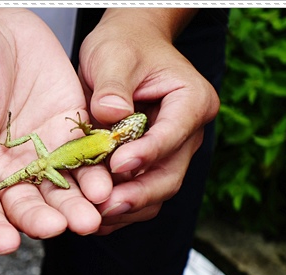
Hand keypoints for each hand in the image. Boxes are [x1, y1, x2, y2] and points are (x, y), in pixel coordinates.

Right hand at [0, 9, 106, 252]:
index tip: (7, 243)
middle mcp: (14, 169)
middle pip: (30, 206)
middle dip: (45, 220)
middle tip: (60, 227)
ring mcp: (45, 152)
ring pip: (62, 189)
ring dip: (77, 205)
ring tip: (90, 215)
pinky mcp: (73, 132)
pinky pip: (86, 158)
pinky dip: (96, 171)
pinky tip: (105, 183)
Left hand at [76, 9, 219, 233]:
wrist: (127, 49)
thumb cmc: (123, 46)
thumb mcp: (113, 56)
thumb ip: (113, 86)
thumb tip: (112, 115)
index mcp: (191, 101)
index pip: (174, 134)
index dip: (146, 154)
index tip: (116, 165)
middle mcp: (188, 132)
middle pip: (171, 174)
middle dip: (137, 194)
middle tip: (103, 206)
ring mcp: (173, 151)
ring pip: (157, 191)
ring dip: (128, 207)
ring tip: (95, 217)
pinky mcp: (152, 163)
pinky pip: (141, 192)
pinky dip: (121, 206)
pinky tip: (94, 214)